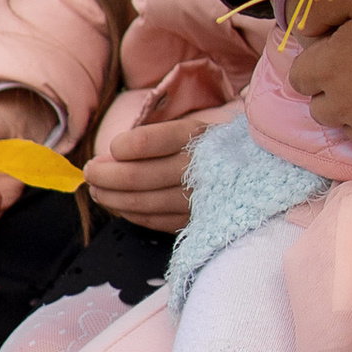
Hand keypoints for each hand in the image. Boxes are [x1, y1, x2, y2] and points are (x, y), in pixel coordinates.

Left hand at [86, 82, 216, 229]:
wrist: (261, 176)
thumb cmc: (216, 148)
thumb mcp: (195, 130)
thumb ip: (155, 139)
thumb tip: (110, 155)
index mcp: (198, 138)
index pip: (151, 142)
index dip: (125, 147)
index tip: (112, 148)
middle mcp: (198, 168)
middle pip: (140, 175)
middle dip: (107, 175)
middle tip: (90, 172)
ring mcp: (199, 199)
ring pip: (144, 202)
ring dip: (113, 198)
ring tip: (97, 191)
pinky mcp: (197, 221)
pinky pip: (156, 221)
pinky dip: (132, 214)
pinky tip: (119, 207)